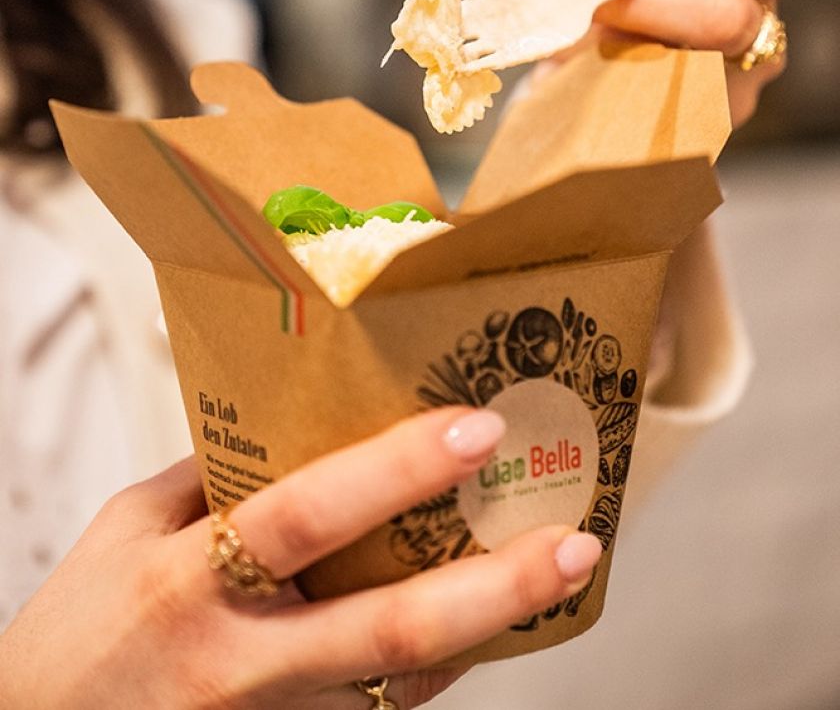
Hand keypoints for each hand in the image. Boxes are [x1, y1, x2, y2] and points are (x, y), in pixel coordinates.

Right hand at [0, 408, 601, 709]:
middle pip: (382, 633)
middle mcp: (234, 664)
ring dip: (484, 631)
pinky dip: (435, 675)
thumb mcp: (127, 529)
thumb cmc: (80, 629)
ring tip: (556, 571)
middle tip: (572, 540)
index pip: (304, 517)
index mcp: (185, 580)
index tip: (476, 427)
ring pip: (400, 690)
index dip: (393, 472)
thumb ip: (215, 477)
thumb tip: (307, 417)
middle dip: (490, 588)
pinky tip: (480, 628)